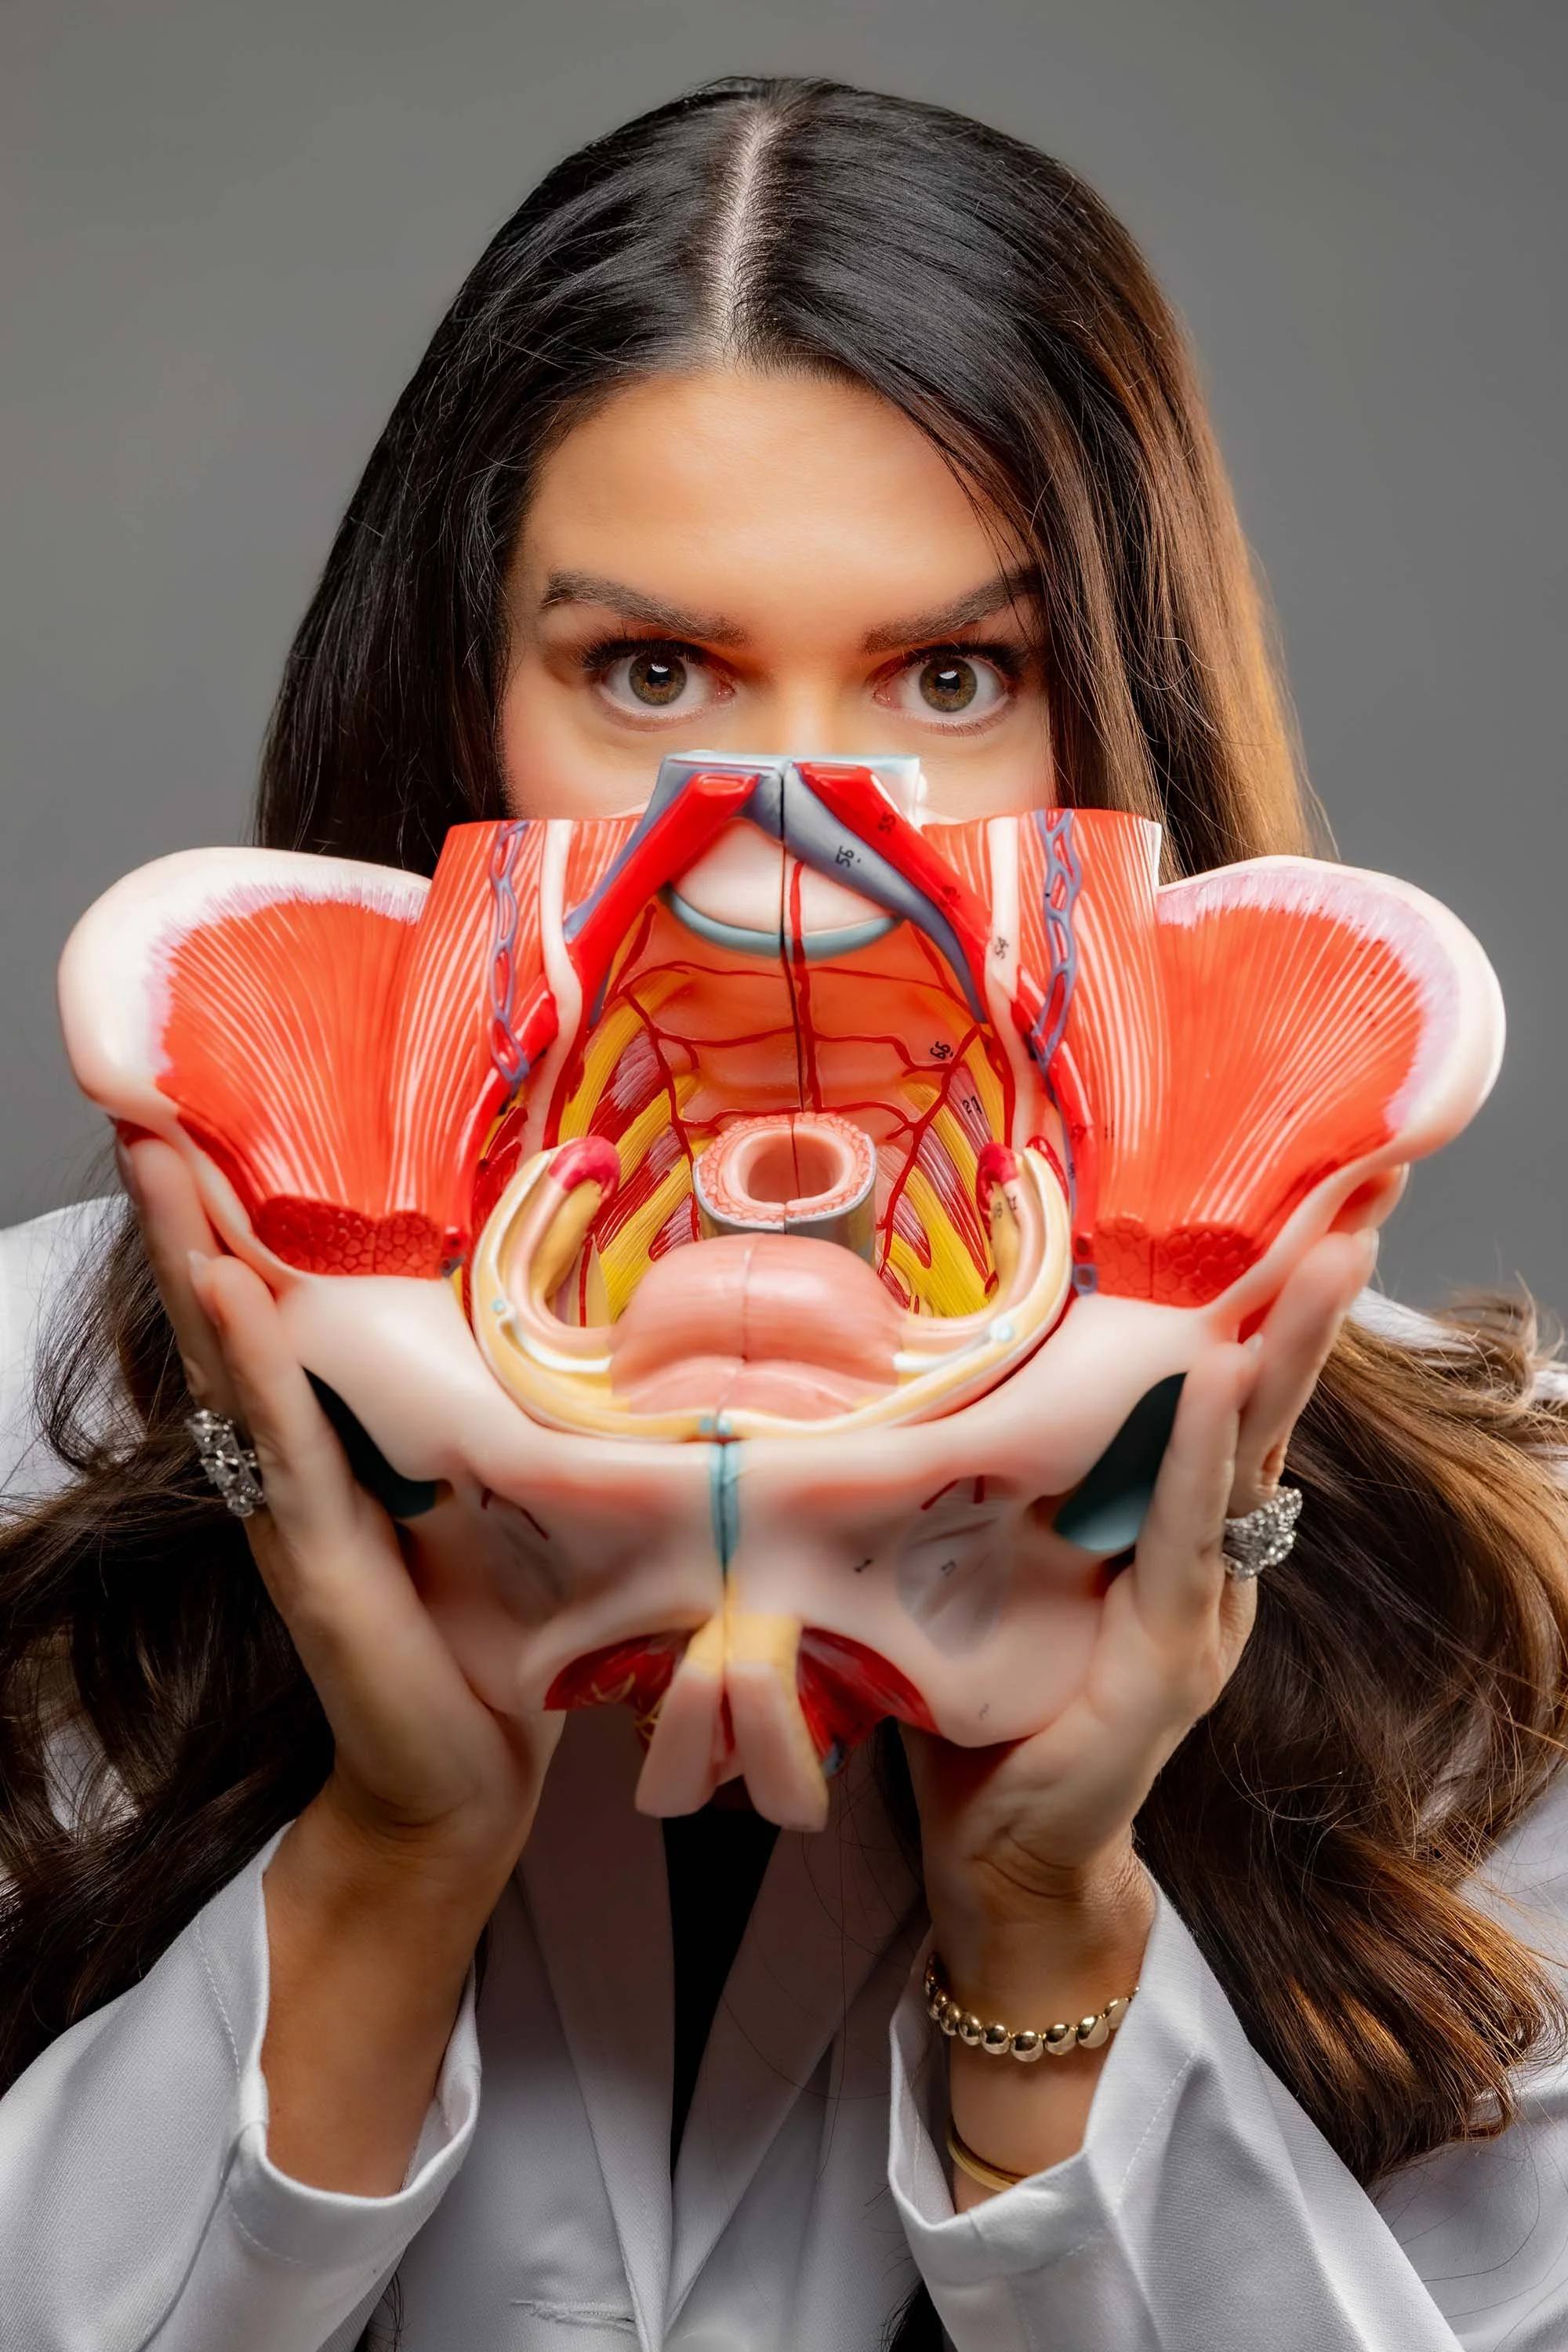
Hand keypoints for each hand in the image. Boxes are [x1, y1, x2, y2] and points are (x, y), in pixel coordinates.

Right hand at [119, 1133, 560, 1899]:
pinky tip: (224, 1290)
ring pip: (234, 1359)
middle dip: (192, 1207)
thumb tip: (541, 1318)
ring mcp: (292, 1510)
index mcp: (332, 1445)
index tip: (211, 1115)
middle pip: (228, 1313)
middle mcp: (292, 1466)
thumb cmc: (479, 1637)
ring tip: (162, 1157)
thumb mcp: (484, 1500)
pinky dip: (253, 1360)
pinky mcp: (317, 1561)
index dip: (239, 1216)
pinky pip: (283, 1441)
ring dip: (195, 1252)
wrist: (461, 1785)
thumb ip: (476, 1420)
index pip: (273, 1308)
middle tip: (150, 1101)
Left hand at [906, 1226, 1376, 2005]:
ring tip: (1325, 1264)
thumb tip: (929, 1379)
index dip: (1258, 1312)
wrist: (1002, 1865)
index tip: (1298, 1216)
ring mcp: (1201, 1612)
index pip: (1220, 1404)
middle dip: (1306, 1308)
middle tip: (1358, 1205)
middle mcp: (1205, 1566)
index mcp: (1168, 1539)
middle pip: (1262, 1413)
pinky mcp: (1173, 1659)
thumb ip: (991, 1490)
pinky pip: (1186, 1536)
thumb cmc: (988, 1712)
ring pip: (1246, 1459)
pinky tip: (1224, 1386)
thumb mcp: (990, 1574)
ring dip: (1281, 1356)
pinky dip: (1200, 1457)